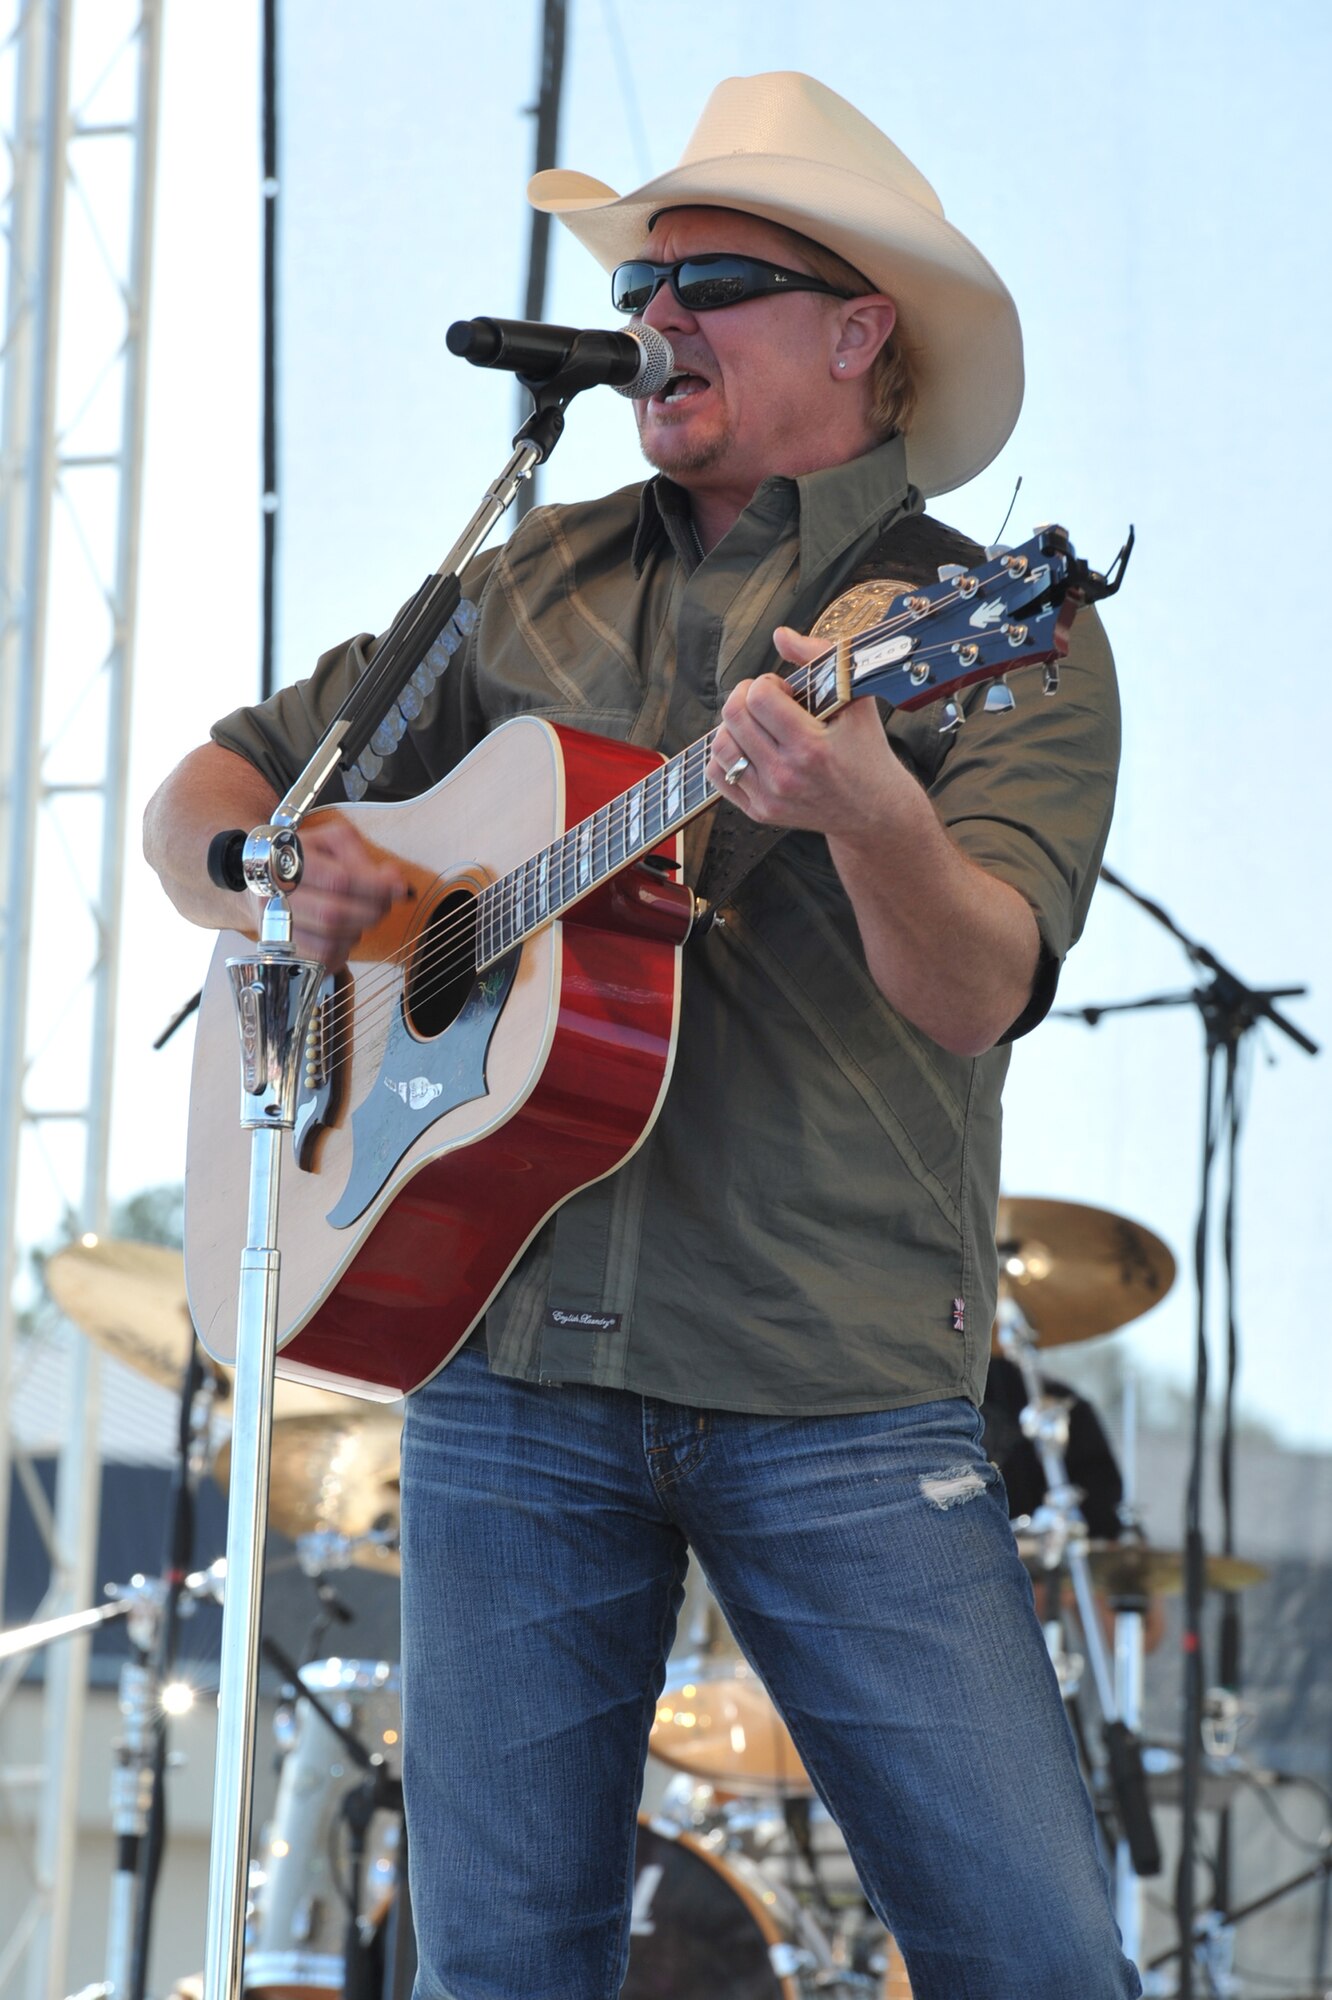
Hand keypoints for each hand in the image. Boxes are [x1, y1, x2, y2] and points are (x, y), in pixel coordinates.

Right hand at [282, 813, 408, 968]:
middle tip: (383, 902)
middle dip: (371, 911)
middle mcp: (273, 896)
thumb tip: (394, 880)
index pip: (338, 881)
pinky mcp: (282, 952)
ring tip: (357, 913)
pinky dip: (344, 948)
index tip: (400, 888)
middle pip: (334, 915)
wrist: (260, 878)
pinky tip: (342, 931)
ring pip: (330, 941)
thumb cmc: (302, 858)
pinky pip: (323, 959)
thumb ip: (363, 858)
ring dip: (357, 930)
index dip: (375, 888)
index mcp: (285, 861)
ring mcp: (274, 927)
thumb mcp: (330, 842)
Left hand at [705, 625, 903, 836]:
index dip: (767, 682)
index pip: (759, 697)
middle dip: (746, 696)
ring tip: (757, 724)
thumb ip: (820, 657)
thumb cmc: (866, 750)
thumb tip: (780, 635)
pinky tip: (749, 747)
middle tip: (766, 700)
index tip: (785, 690)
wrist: (873, 810)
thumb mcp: (855, 699)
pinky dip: (726, 754)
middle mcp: (786, 774)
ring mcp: (769, 797)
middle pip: (734, 716)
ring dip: (733, 725)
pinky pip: (718, 774)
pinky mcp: (759, 811)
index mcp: (811, 746)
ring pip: (720, 745)